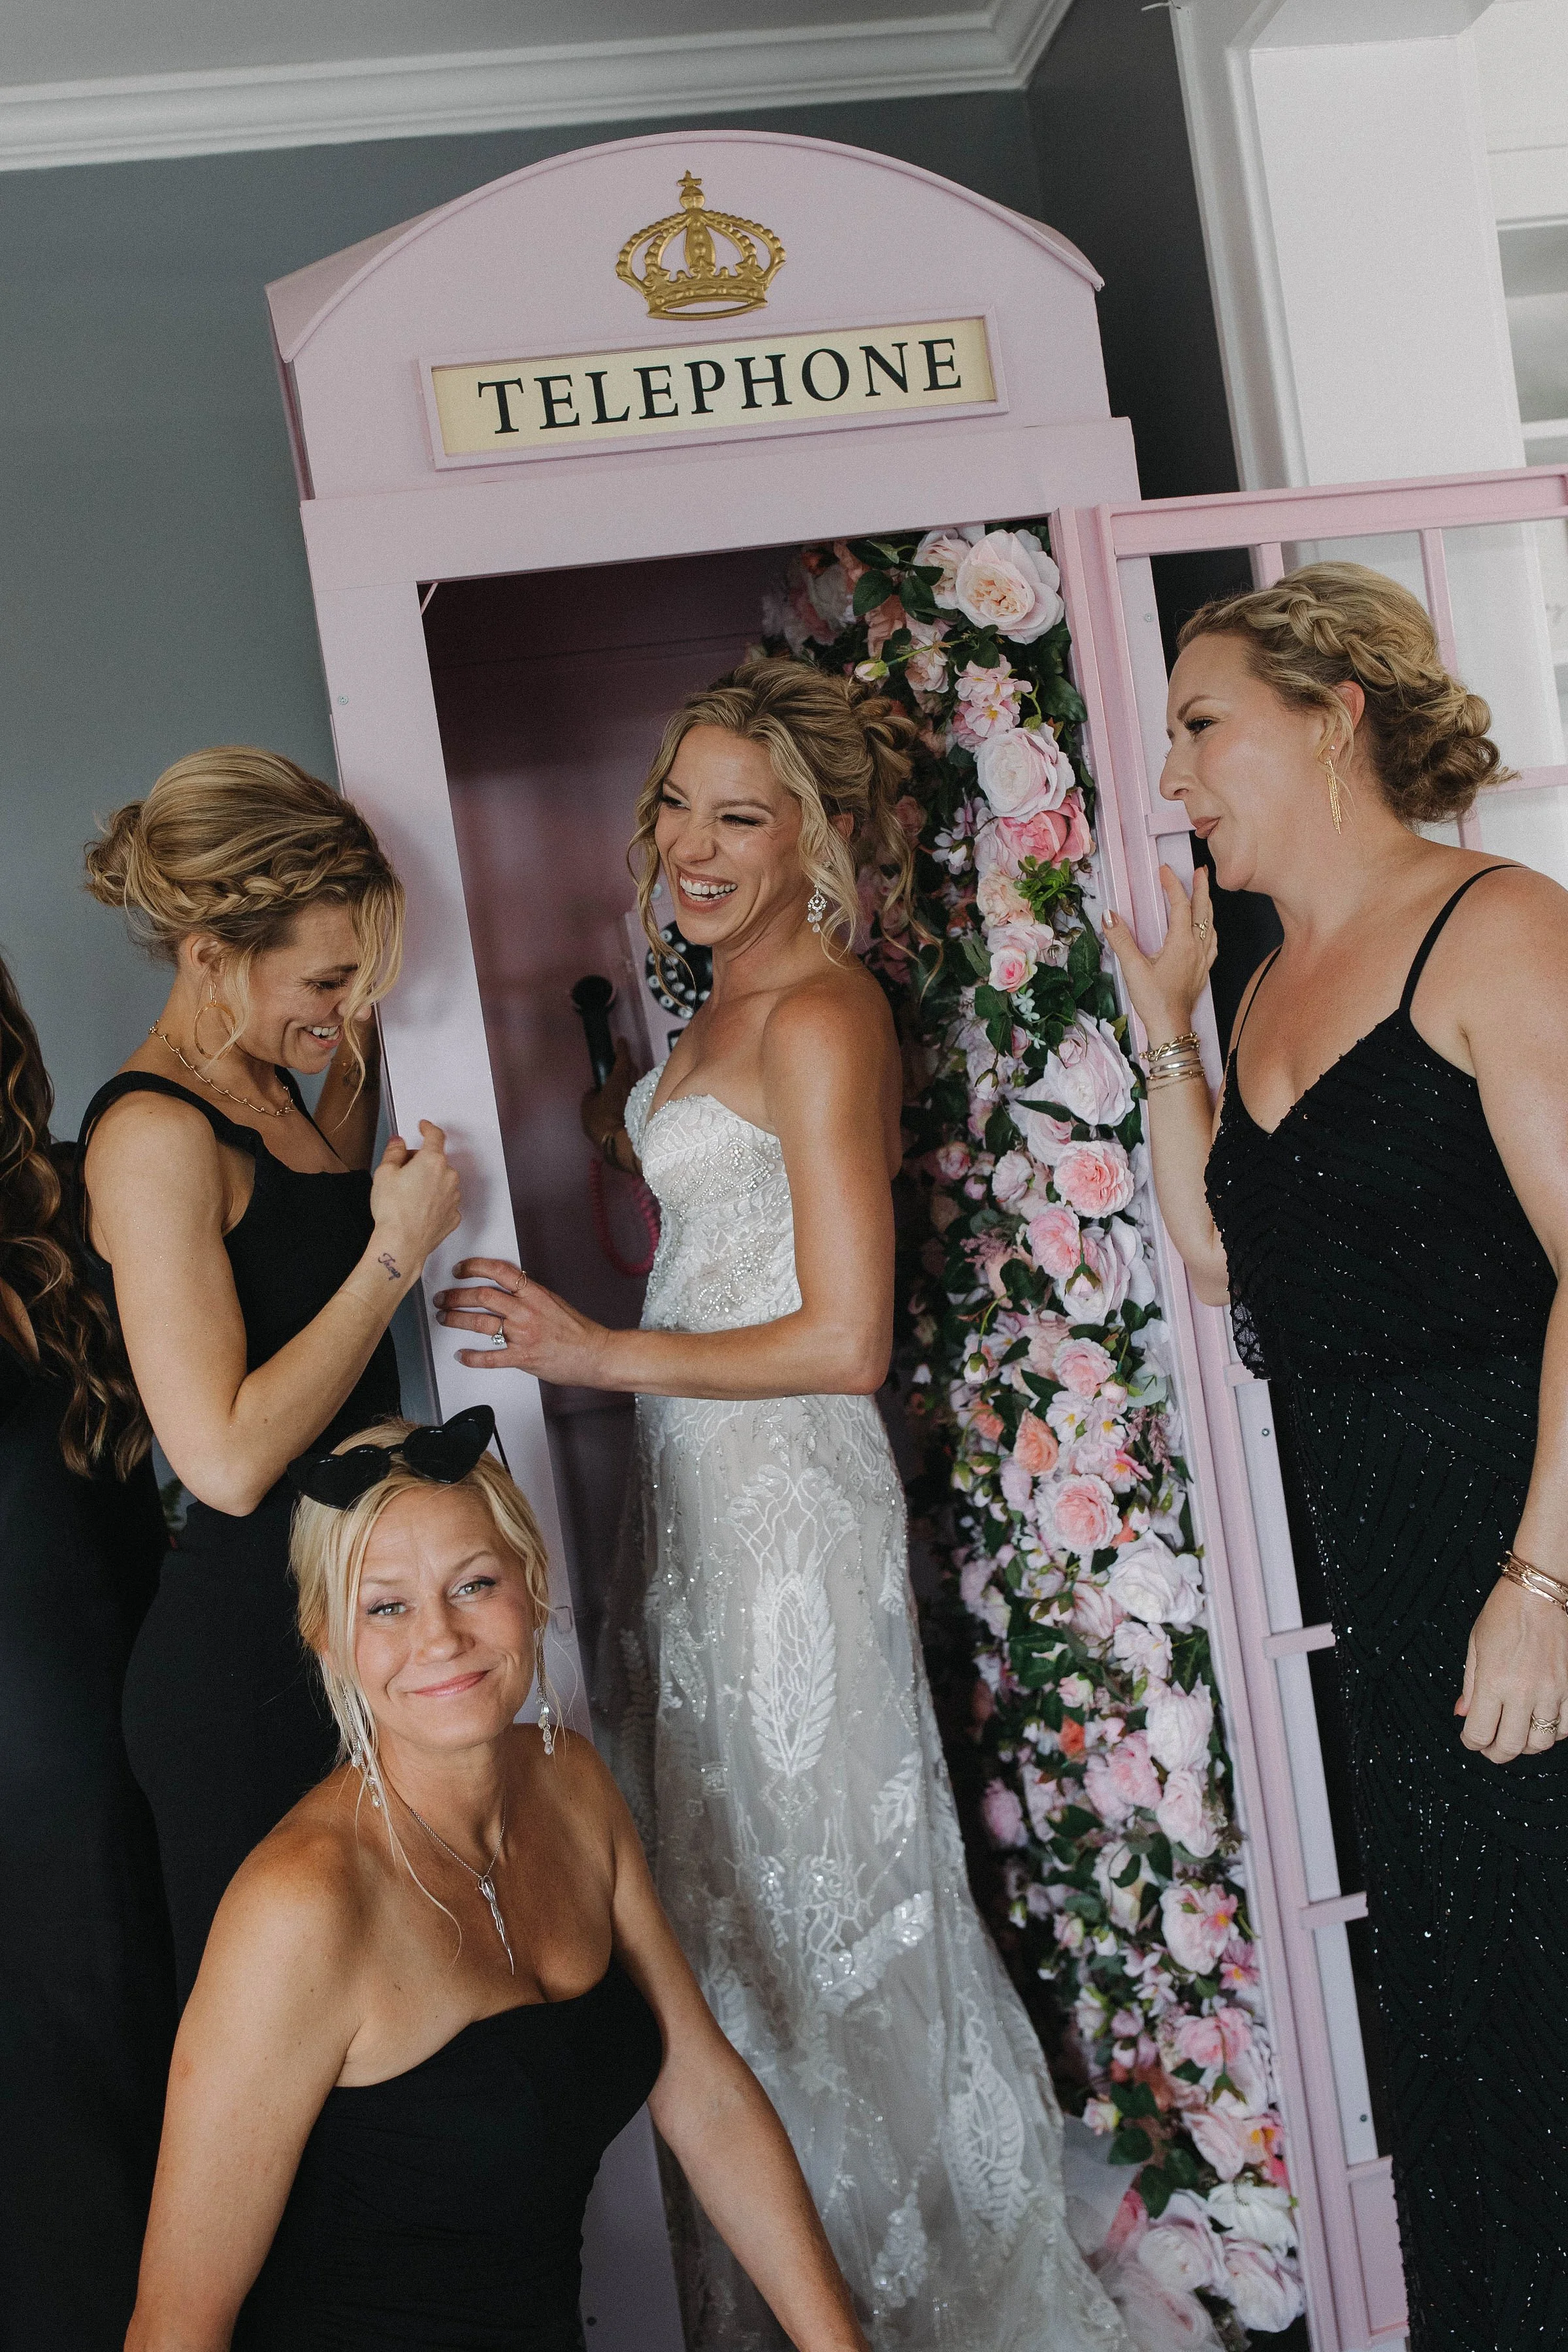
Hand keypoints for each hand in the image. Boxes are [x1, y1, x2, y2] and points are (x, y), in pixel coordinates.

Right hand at [369, 1121, 461, 1273]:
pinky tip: (418, 1210)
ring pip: (442, 1181)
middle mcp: (448, 1177)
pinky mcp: (453, 1216)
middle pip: (436, 1160)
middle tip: (401, 1174)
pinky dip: (434, 1202)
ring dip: (429, 1183)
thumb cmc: (393, 1211)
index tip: (424, 1126)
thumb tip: (398, 1143)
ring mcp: (453, 1197)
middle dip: (421, 1162)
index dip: (428, 1128)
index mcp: (432, 1161)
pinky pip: (444, 1201)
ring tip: (408, 1197)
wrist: (402, 1244)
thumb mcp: (384, 1173)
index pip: (435, 1136)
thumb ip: (394, 1152)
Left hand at [434, 1257, 610, 1384]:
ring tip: (445, 1318)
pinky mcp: (523, 1357)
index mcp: (535, 1294)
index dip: (474, 1267)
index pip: (499, 1271)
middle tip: (443, 1297)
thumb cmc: (578, 1331)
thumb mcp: (554, 1301)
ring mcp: (523, 1335)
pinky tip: (462, 1355)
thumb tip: (506, 1289)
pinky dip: (472, 1357)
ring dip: (457, 1320)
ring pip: (481, 1323)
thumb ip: (529, 1295)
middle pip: (482, 1296)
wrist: (595, 1354)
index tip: (460, 1270)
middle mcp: (526, 1311)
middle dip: (456, 1295)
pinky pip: (491, 1357)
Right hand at [581, 1038, 635, 1149]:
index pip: (623, 1058)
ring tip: (623, 1082)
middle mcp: (632, 1085)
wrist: (620, 1143)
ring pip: (637, 1082)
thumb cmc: (602, 1121)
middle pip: (633, 1068)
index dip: (622, 1048)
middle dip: (627, 1063)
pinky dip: (633, 1094)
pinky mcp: (642, 1110)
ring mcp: (640, 1097)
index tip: (621, 1041)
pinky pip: (638, 1095)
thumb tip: (594, 1092)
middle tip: (621, 1061)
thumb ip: (591, 1095)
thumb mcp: (587, 1107)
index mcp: (618, 1079)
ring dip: (631, 1079)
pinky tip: (627, 1100)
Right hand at [1103, 866, 1216, 1047]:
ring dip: (1207, 906)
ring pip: (1210, 924)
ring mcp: (1202, 959)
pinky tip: (1206, 929)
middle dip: (1201, 888)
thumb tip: (1109, 915)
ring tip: (1203, 893)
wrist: (1171, 1026)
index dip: (1173, 885)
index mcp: (1182, 943)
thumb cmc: (1154, 1000)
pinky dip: (1209, 927)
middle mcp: (1196, 948)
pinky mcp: (1202, 970)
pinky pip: (1211, 941)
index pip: (1181, 905)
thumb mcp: (1133, 968)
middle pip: (1203, 910)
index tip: (1164, 870)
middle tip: (1201, 870)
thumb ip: (1121, 939)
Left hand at [1455, 1577, 1567, 1761]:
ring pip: (1541, 1742)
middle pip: (1511, 1746)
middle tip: (1489, 1748)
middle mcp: (1524, 1692)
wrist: (1541, 1592)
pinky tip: (1541, 1723)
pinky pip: (1567, 1728)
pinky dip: (1553, 1733)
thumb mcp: (1476, 1645)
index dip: (1471, 1743)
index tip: (1470, 1740)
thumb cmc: (1504, 1613)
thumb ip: (1470, 1685)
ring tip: (1516, 1736)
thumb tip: (1463, 1715)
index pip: (1480, 1733)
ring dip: (1525, 1746)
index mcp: (1494, 1681)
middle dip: (1496, 1753)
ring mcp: (1553, 1691)